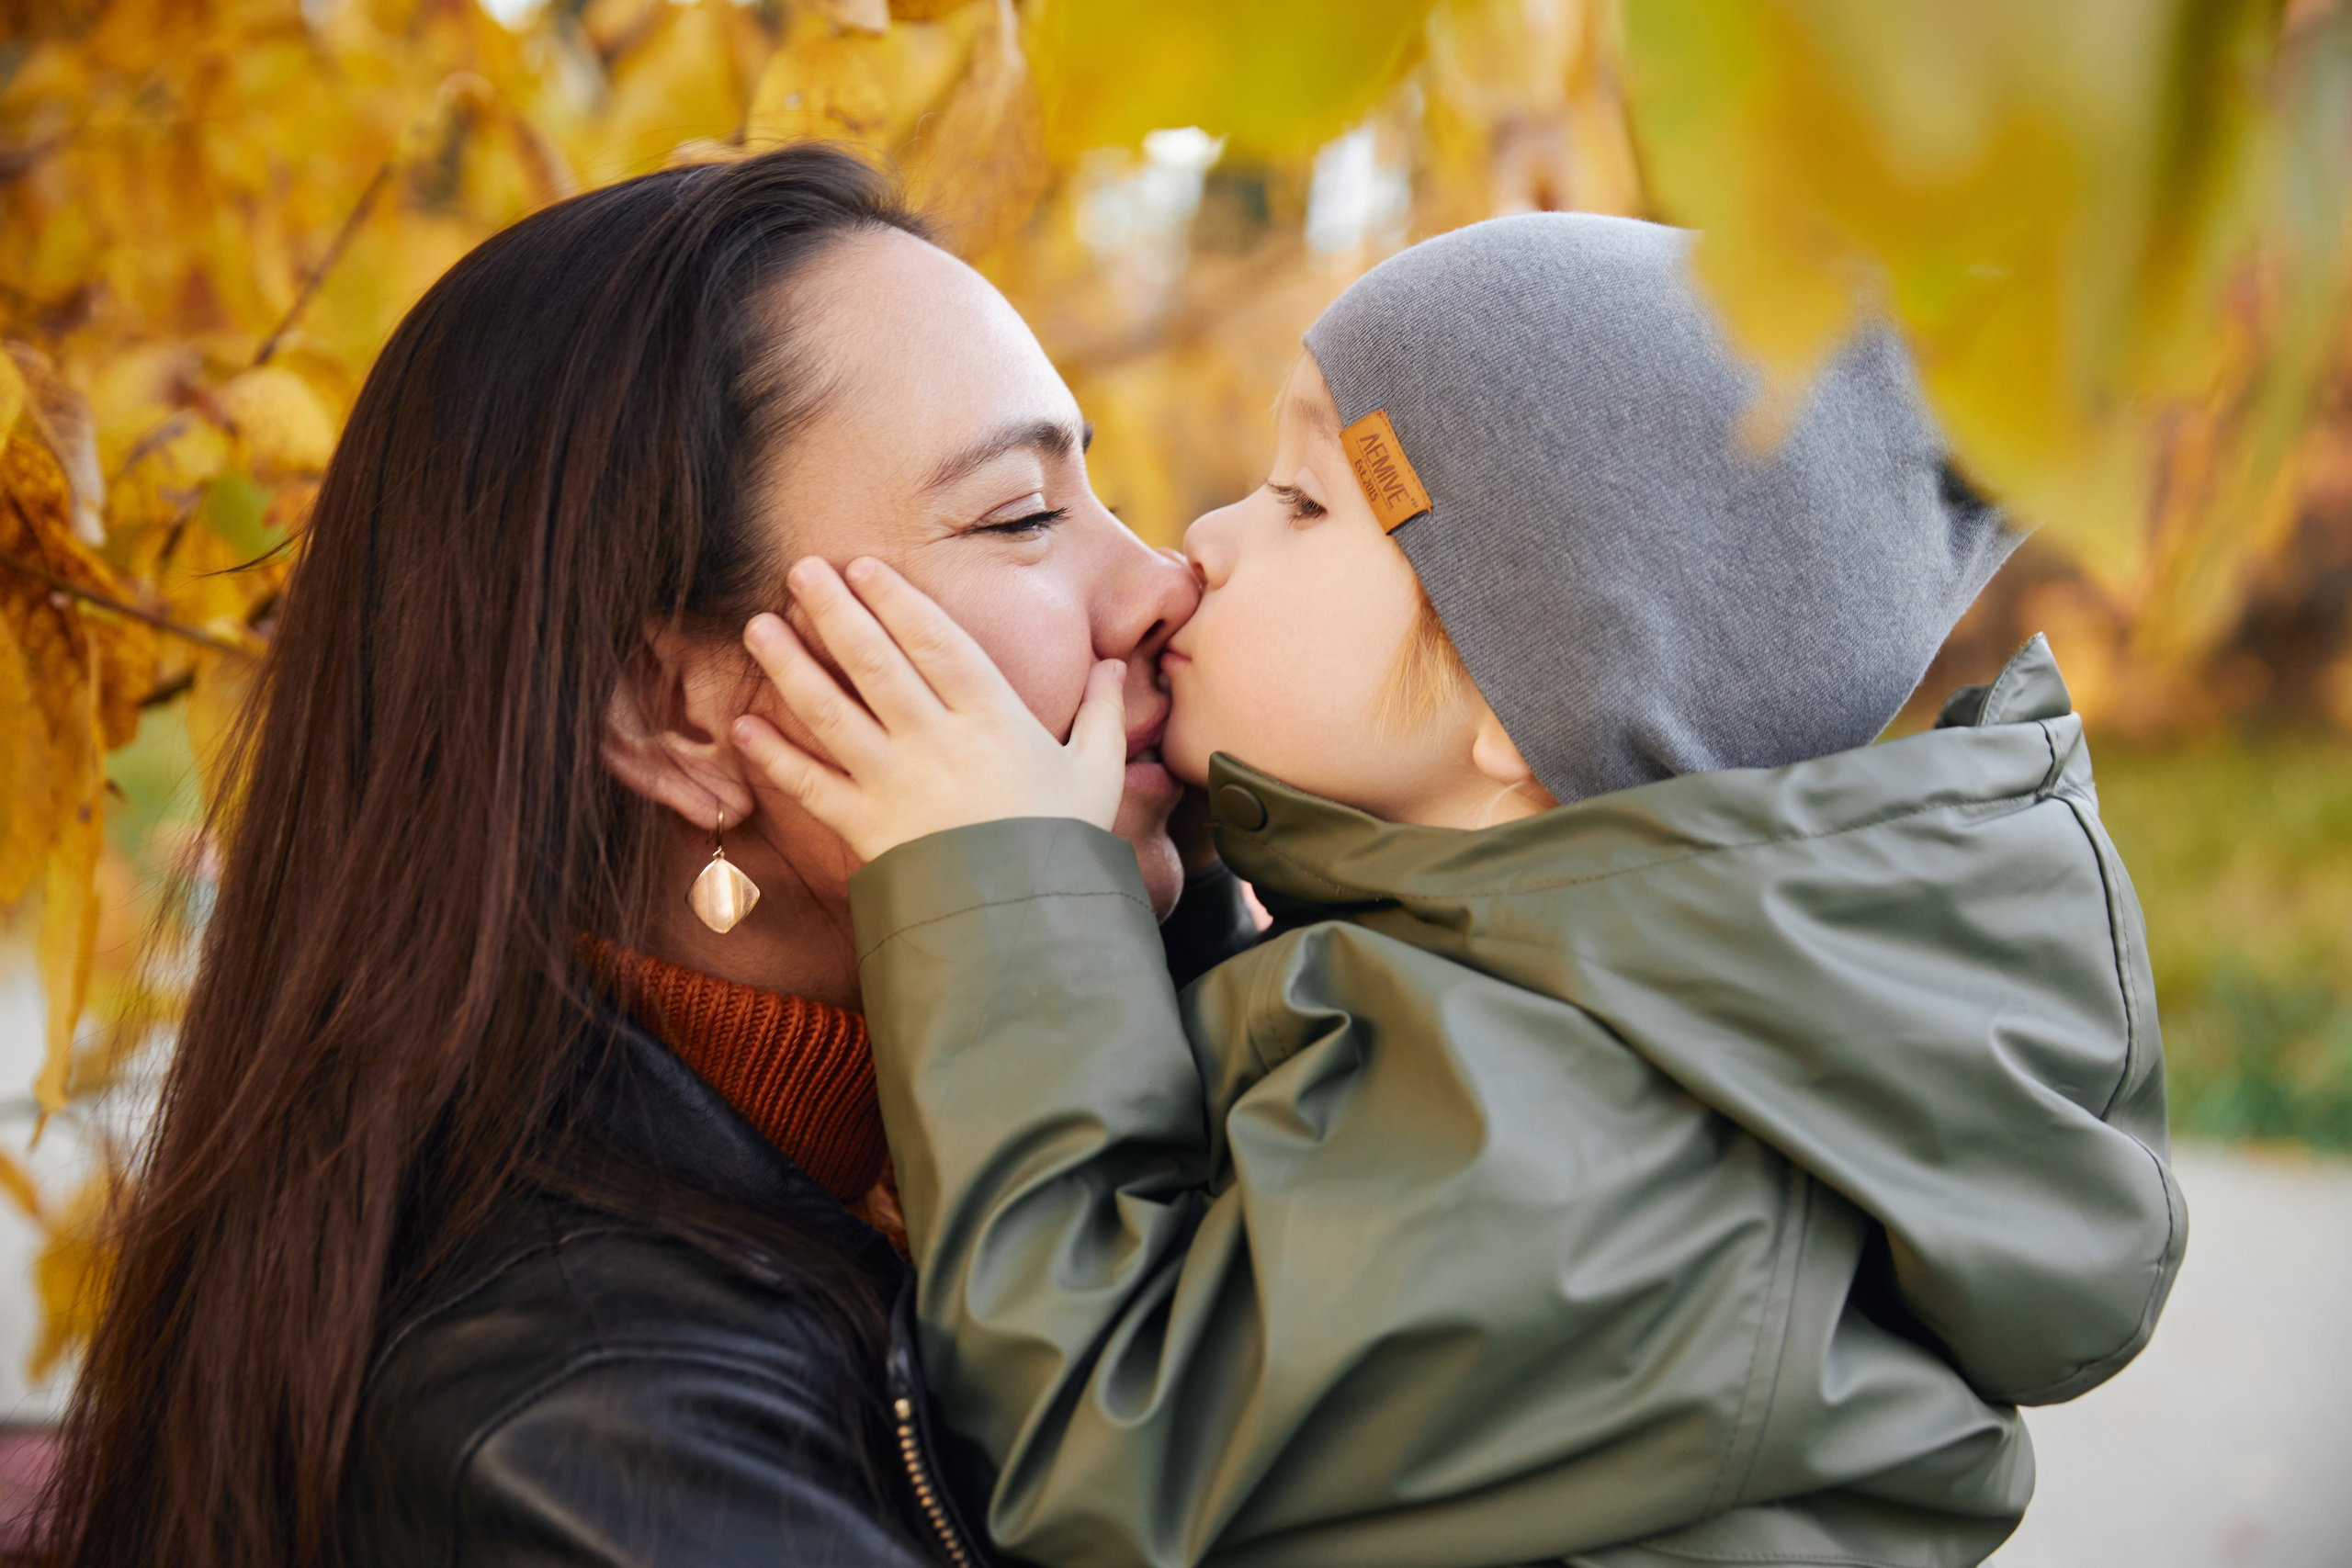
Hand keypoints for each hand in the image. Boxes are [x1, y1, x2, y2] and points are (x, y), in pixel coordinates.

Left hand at [731, 556, 1127, 862]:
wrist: (1030, 927)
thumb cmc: (1064, 844)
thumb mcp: (1097, 775)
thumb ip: (1103, 714)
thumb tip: (1118, 665)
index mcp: (994, 719)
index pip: (938, 642)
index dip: (898, 600)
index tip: (864, 566)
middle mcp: (938, 743)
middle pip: (876, 663)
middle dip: (836, 612)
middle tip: (801, 569)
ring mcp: (896, 785)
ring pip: (832, 714)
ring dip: (791, 667)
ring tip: (759, 625)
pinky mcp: (867, 829)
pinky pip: (811, 786)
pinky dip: (774, 757)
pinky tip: (742, 726)